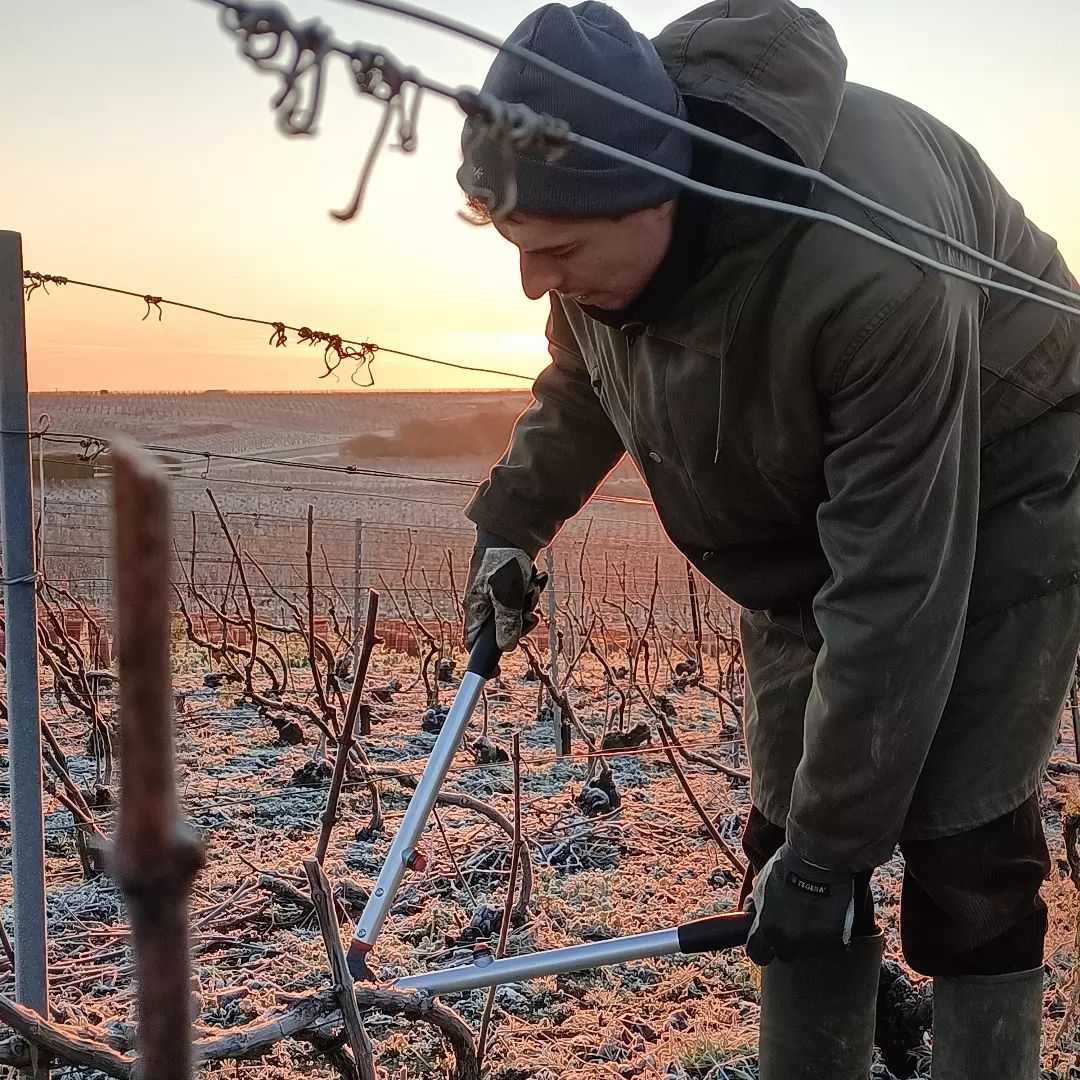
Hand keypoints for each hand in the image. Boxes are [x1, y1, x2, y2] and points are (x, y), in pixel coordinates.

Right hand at [464, 533, 547, 651]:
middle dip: (519, 624)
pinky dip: (530, 593)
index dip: (484, 661)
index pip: (474, 645)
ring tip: (531, 587)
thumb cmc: (503, 561)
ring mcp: (497, 596)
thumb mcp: (506, 594)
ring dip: (528, 605)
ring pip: (515, 616)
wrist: (510, 531)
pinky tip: (535, 579)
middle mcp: (484, 605)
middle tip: (529, 615)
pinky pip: (522, 600)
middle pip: (501, 632)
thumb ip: (506, 622)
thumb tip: (507, 648)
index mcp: (475, 609)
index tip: (496, 674)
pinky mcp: (509, 587)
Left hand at [745, 843, 856, 964]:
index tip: (764, 941)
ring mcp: (814, 942)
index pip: (757, 954)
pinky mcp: (836, 939)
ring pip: (808, 949)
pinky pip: (829, 942)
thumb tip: (749, 915)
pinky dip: (827, 932)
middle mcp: (790, 941)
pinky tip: (826, 912)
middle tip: (792, 921)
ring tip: (811, 911)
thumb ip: (756, 905)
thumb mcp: (761, 884)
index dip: (760, 947)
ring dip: (807, 936)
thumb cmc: (787, 867)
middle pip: (785, 953)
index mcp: (768, 928)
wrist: (819, 860)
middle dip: (786, 941)